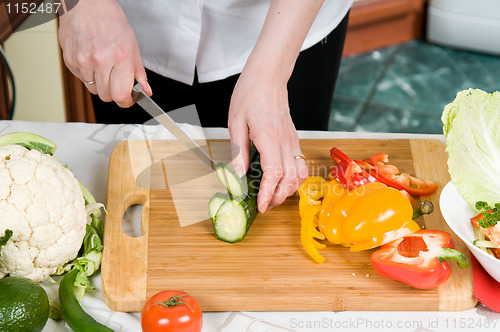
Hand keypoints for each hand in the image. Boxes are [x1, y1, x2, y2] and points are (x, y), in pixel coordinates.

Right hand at [58, 0, 151, 106]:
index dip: (126, 101)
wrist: (87, 4)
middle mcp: (100, 61)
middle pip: (106, 96)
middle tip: (116, 81)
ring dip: (100, 84)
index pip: (121, 95)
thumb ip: (139, 72)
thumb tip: (146, 91)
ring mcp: (82, 61)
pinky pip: (81, 79)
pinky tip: (92, 60)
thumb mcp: (132, 46)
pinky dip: (88, 75)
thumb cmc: (111, 21)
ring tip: (103, 67)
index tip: (128, 99)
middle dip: (113, 93)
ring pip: (93, 90)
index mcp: (120, 58)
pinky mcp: (69, 60)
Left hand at [228, 68, 307, 212]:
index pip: (273, 173)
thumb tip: (237, 174)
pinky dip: (294, 179)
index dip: (267, 193)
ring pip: (300, 174)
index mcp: (268, 136)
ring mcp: (292, 140)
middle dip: (278, 197)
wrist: (268, 76)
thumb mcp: (236, 122)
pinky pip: (301, 164)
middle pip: (290, 179)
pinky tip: (282, 181)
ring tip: (274, 196)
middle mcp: (285, 141)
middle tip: (264, 205)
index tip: (260, 204)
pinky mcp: (294, 139)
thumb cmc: (250, 94)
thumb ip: (239, 151)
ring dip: (289, 190)